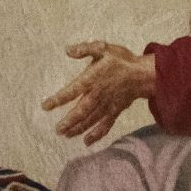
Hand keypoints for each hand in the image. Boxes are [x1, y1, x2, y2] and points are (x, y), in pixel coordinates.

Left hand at [41, 41, 156, 141]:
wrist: (144, 73)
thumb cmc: (122, 60)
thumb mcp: (104, 48)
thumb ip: (85, 49)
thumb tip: (68, 50)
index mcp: (92, 79)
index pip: (72, 90)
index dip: (58, 99)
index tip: (45, 106)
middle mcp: (98, 94)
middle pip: (81, 111)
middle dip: (69, 121)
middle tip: (57, 130)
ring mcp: (107, 105)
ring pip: (90, 119)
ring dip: (78, 128)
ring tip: (66, 135)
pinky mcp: (115, 111)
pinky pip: (105, 125)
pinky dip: (96, 134)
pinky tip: (86, 142)